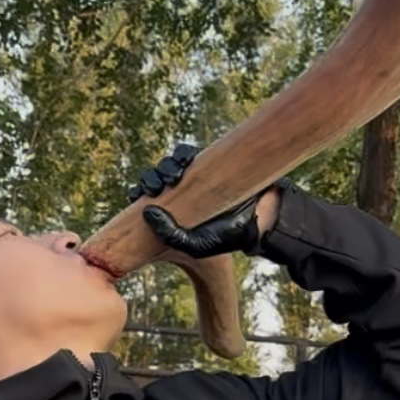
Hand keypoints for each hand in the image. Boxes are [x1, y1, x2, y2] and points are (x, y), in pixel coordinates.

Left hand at [129, 141, 284, 259]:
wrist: (260, 222)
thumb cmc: (227, 238)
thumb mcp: (193, 245)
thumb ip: (169, 234)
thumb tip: (146, 210)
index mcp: (174, 213)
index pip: (148, 199)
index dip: (140, 193)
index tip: (138, 196)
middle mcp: (182, 193)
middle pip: (157, 178)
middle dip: (152, 179)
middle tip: (156, 188)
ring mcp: (195, 177)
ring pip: (170, 164)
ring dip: (166, 166)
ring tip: (172, 176)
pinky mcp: (209, 163)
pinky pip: (189, 154)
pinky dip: (182, 154)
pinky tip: (183, 162)